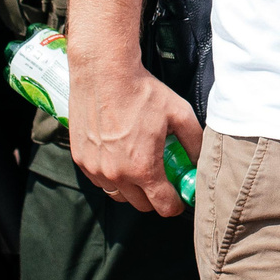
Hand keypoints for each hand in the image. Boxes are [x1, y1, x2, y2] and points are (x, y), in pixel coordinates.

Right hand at [70, 57, 201, 217]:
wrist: (104, 73)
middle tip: (162, 181)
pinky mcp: (80, 159)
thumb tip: (200, 160)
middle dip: (154, 198)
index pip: (162, 206)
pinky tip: (119, 157)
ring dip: (131, 189)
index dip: (174, 205)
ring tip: (139, 168)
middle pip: (140, 205)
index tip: (178, 200)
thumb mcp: (179, 113)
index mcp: (143, 168)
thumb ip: (194, 141)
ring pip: (118, 195)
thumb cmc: (142, 92)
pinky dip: (111, 175)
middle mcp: (116, 174)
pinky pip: (99, 180)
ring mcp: (95, 169)